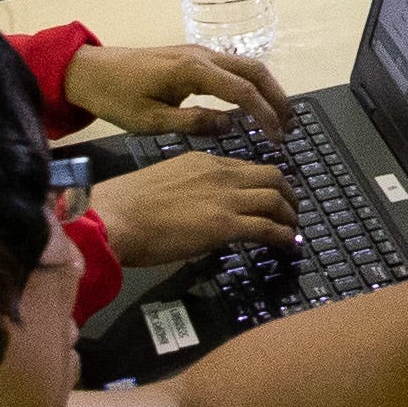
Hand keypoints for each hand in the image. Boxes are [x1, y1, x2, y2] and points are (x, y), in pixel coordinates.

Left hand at [61, 35, 299, 143]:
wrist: (89, 71)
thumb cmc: (116, 98)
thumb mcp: (151, 121)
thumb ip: (192, 123)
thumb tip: (229, 125)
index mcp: (192, 70)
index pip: (242, 90)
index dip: (264, 113)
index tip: (278, 135)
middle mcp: (201, 55)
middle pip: (254, 70)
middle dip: (277, 97)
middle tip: (290, 126)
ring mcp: (198, 52)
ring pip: (246, 65)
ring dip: (267, 89)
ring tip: (279, 117)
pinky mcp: (193, 57)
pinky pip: (233, 67)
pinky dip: (251, 84)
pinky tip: (254, 104)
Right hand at [90, 149, 297, 264]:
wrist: (115, 217)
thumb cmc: (126, 205)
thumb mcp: (165, 183)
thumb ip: (189, 190)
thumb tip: (200, 209)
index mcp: (204, 161)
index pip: (247, 168)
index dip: (264, 184)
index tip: (269, 197)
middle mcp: (220, 174)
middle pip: (272, 177)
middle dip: (288, 194)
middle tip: (291, 212)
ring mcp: (225, 198)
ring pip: (275, 199)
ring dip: (290, 217)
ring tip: (292, 231)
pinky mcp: (225, 224)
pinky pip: (267, 227)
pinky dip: (282, 236)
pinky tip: (286, 245)